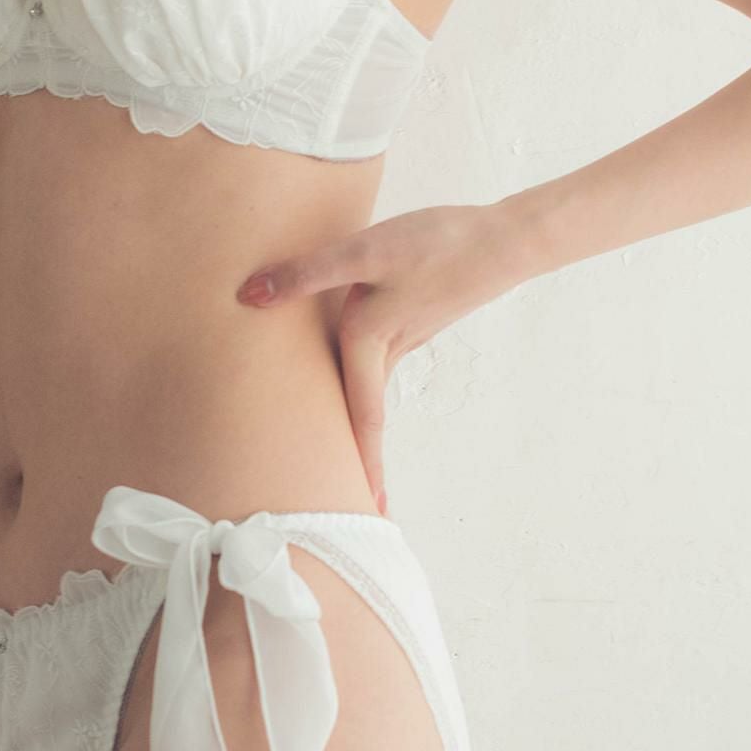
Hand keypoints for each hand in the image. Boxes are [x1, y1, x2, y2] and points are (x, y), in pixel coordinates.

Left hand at [235, 202, 528, 514]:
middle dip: (355, 457)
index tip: (364, 512)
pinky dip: (365, 383)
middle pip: (365, 413)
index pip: (360, 417)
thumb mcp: (365, 251)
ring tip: (341, 448)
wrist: (503, 239)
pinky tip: (353, 370)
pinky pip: (381, 361)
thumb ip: (307, 273)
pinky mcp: (415, 317)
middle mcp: (389, 347)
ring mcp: (407, 335)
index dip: (356, 464)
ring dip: (359, 422)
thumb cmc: (436, 244)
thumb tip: (248, 295)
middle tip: (350, 501)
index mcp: (370, 339)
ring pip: (372, 388)